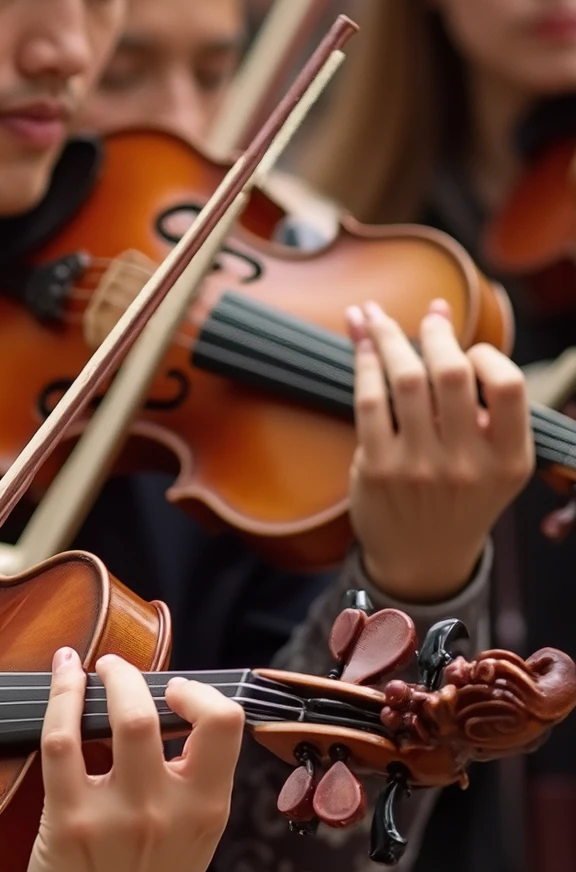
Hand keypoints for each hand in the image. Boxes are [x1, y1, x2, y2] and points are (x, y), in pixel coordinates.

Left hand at [15, 651, 242, 871]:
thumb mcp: (190, 842)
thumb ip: (192, 784)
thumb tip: (174, 710)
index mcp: (207, 811)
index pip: (225, 723)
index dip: (198, 691)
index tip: (174, 688)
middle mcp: (169, 811)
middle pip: (165, 709)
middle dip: (133, 672)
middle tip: (116, 667)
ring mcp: (118, 817)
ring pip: (117, 716)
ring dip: (99, 676)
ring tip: (88, 667)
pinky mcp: (68, 823)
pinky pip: (62, 740)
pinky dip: (59, 697)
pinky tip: (59, 680)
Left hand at [347, 297, 532, 601]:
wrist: (422, 559)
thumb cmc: (461, 494)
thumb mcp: (495, 460)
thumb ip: (482, 399)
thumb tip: (439, 312)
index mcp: (508, 459)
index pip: (509, 386)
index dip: (487, 355)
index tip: (471, 351)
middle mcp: (467, 465)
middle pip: (451, 374)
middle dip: (435, 332)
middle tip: (427, 318)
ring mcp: (419, 468)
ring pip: (405, 378)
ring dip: (388, 336)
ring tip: (376, 317)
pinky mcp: (377, 469)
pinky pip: (369, 400)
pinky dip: (365, 363)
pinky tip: (363, 346)